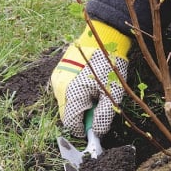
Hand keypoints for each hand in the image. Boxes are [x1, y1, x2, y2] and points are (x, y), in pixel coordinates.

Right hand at [51, 21, 130, 136]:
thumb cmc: (110, 66)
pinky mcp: (59, 72)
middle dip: (82, 116)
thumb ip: (103, 116)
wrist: (103, 38)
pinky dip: (76, 94)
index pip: (71, 123)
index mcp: (72, 94)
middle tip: (98, 107)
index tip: (95, 129)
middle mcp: (60, 87)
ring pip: (66, 103)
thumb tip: (97, 133)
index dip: (83, 130)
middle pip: (67, 114)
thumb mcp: (112, 94)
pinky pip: (65, 91)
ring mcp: (57, 79)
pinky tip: (88, 85)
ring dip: (79, 105)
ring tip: (95, 93)